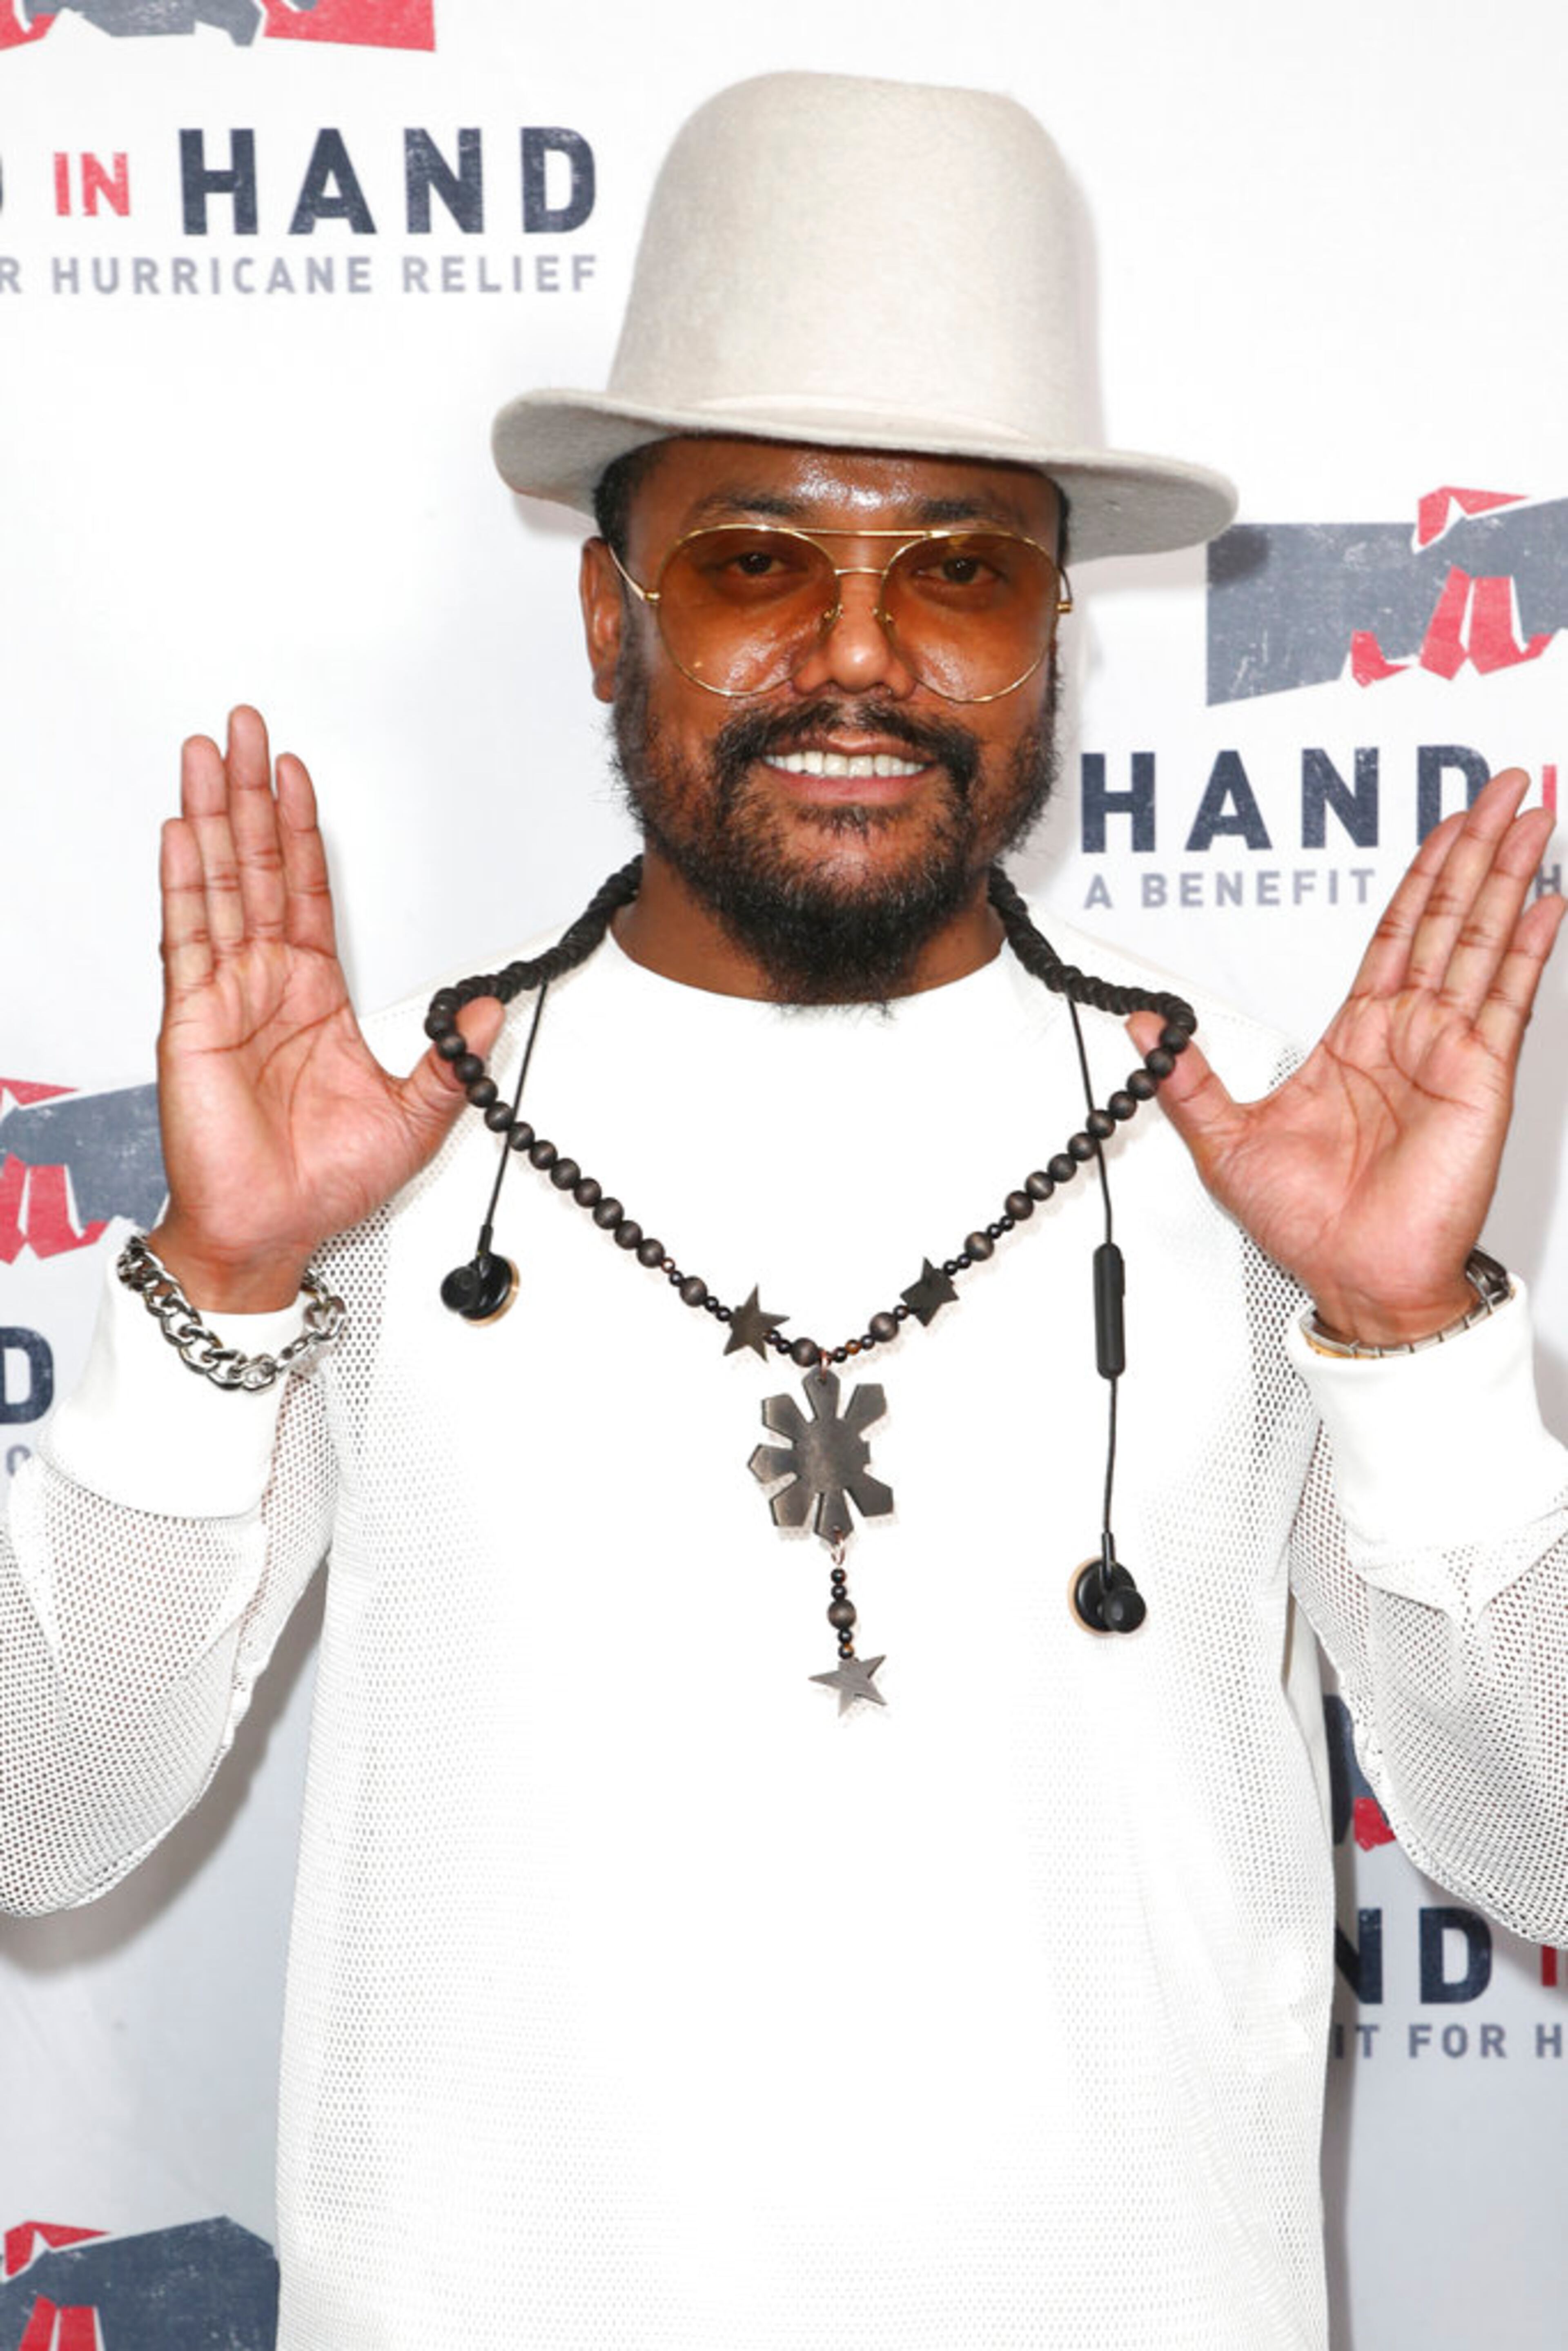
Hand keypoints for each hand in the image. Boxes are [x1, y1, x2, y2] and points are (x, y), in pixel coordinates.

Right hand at [146, 706, 499, 1311]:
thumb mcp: (415, 1118)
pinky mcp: (194, 1020)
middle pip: (257, 867)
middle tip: (245, 728)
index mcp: (314, 997)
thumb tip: (492, 1011)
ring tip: (207, 754)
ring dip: (213, 817)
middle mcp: (266, 984)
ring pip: (219, 885)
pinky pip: (188, 939)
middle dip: (251, 795)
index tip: (298, 774)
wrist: (271, 1230)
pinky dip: (183, 883)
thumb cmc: (322, 1181)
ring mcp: (226, 995)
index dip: (303, 830)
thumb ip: (452, 1061)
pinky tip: (181, 833)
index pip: (308, 891)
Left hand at [1130, 768, 1563, 1344]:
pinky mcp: (1479, 1076)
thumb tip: (1146, 1029)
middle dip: (1476, 849)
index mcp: (1359, 1037)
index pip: (1396, 932)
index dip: (1421, 874)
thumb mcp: (1224, 1139)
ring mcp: (1449, 1050)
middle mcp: (1410, 1033)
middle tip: (1504, 788)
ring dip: (1508, 875)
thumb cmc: (1309, 1222)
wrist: (1355, 1277)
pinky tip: (1548, 902)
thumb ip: (1187, 1077)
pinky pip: (1508, 998)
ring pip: (1482, 940)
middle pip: (1449, 917)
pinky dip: (1529, 947)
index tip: (1445, 825)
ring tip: (1531, 816)